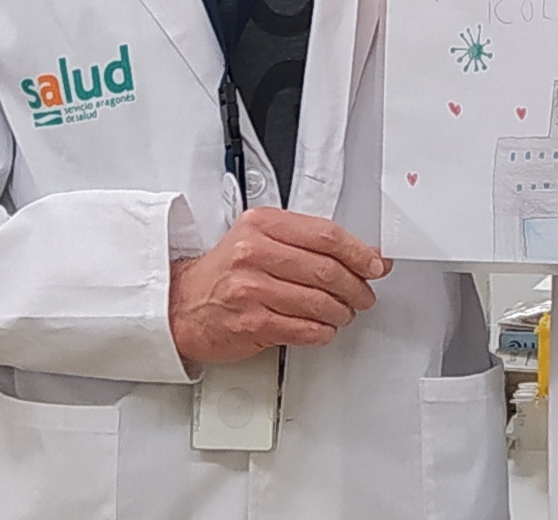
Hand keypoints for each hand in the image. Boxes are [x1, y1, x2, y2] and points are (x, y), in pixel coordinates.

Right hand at [168, 208, 391, 364]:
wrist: (182, 305)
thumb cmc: (226, 272)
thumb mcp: (260, 239)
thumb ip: (306, 242)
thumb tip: (361, 254)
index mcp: (263, 224)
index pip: (325, 235)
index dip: (358, 252)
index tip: (375, 264)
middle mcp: (255, 252)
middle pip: (326, 269)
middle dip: (355, 286)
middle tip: (364, 294)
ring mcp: (252, 288)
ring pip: (318, 301)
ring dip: (341, 311)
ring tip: (345, 313)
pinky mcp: (251, 322)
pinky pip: (303, 328)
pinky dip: (322, 331)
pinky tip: (324, 329)